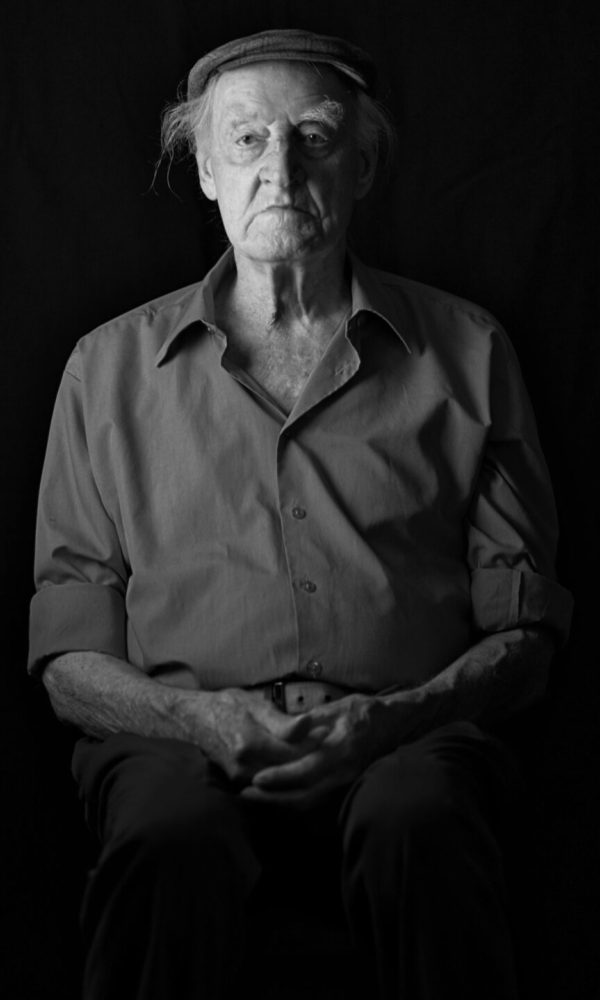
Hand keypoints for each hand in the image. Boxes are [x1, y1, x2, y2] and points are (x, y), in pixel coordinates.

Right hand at [198, 687, 328, 785]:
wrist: (192, 721)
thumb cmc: (226, 707)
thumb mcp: (254, 705)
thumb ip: (282, 721)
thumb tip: (309, 724)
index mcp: (249, 744)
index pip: (293, 752)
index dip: (313, 743)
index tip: (327, 730)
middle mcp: (244, 767)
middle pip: (289, 769)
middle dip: (309, 756)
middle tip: (326, 741)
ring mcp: (239, 779)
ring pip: (281, 779)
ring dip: (298, 766)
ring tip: (312, 749)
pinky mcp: (237, 783)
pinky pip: (268, 782)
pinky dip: (283, 771)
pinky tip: (292, 758)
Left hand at [241, 693, 399, 807]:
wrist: (395, 723)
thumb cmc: (363, 711)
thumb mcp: (334, 710)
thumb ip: (308, 724)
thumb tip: (282, 734)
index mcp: (340, 750)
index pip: (304, 771)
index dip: (278, 778)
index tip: (255, 779)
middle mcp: (343, 772)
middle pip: (303, 796)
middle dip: (272, 799)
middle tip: (245, 794)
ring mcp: (346, 783)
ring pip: (308, 803)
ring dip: (280, 803)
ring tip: (255, 797)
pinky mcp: (345, 787)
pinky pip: (317, 801)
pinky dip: (294, 801)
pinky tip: (277, 797)